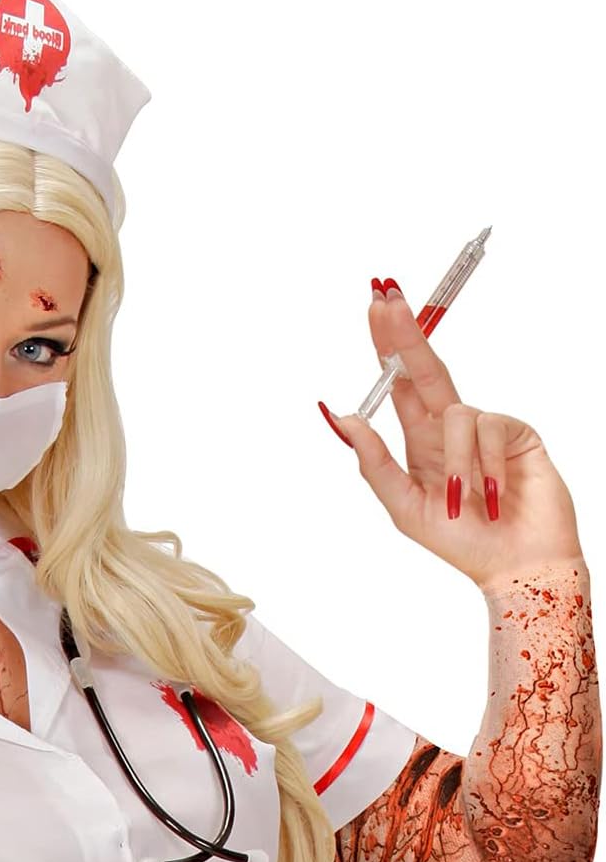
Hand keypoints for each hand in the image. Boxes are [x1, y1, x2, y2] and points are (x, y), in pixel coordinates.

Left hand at [320, 284, 584, 591]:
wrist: (514, 564)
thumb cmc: (459, 541)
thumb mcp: (403, 505)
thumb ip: (374, 462)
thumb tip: (344, 418)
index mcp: (420, 440)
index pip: (399, 384)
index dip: (388, 346)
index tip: (376, 307)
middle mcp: (451, 427)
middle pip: (425, 369)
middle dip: (406, 334)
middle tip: (387, 297)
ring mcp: (486, 426)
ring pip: (454, 412)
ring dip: (453, 462)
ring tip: (460, 500)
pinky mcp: (516, 431)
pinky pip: (489, 429)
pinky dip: (484, 465)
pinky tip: (492, 492)